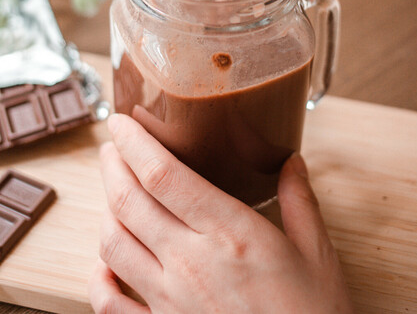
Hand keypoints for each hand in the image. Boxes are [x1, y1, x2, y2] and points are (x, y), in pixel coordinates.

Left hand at [88, 113, 353, 313]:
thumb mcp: (318, 254)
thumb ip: (299, 201)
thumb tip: (290, 161)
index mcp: (230, 234)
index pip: (163, 175)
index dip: (134, 143)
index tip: (122, 121)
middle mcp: (191, 263)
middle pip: (129, 201)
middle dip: (112, 165)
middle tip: (112, 146)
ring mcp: (171, 300)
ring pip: (114, 244)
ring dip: (104, 210)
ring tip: (112, 191)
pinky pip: (111, 304)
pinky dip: (97, 280)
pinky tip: (102, 264)